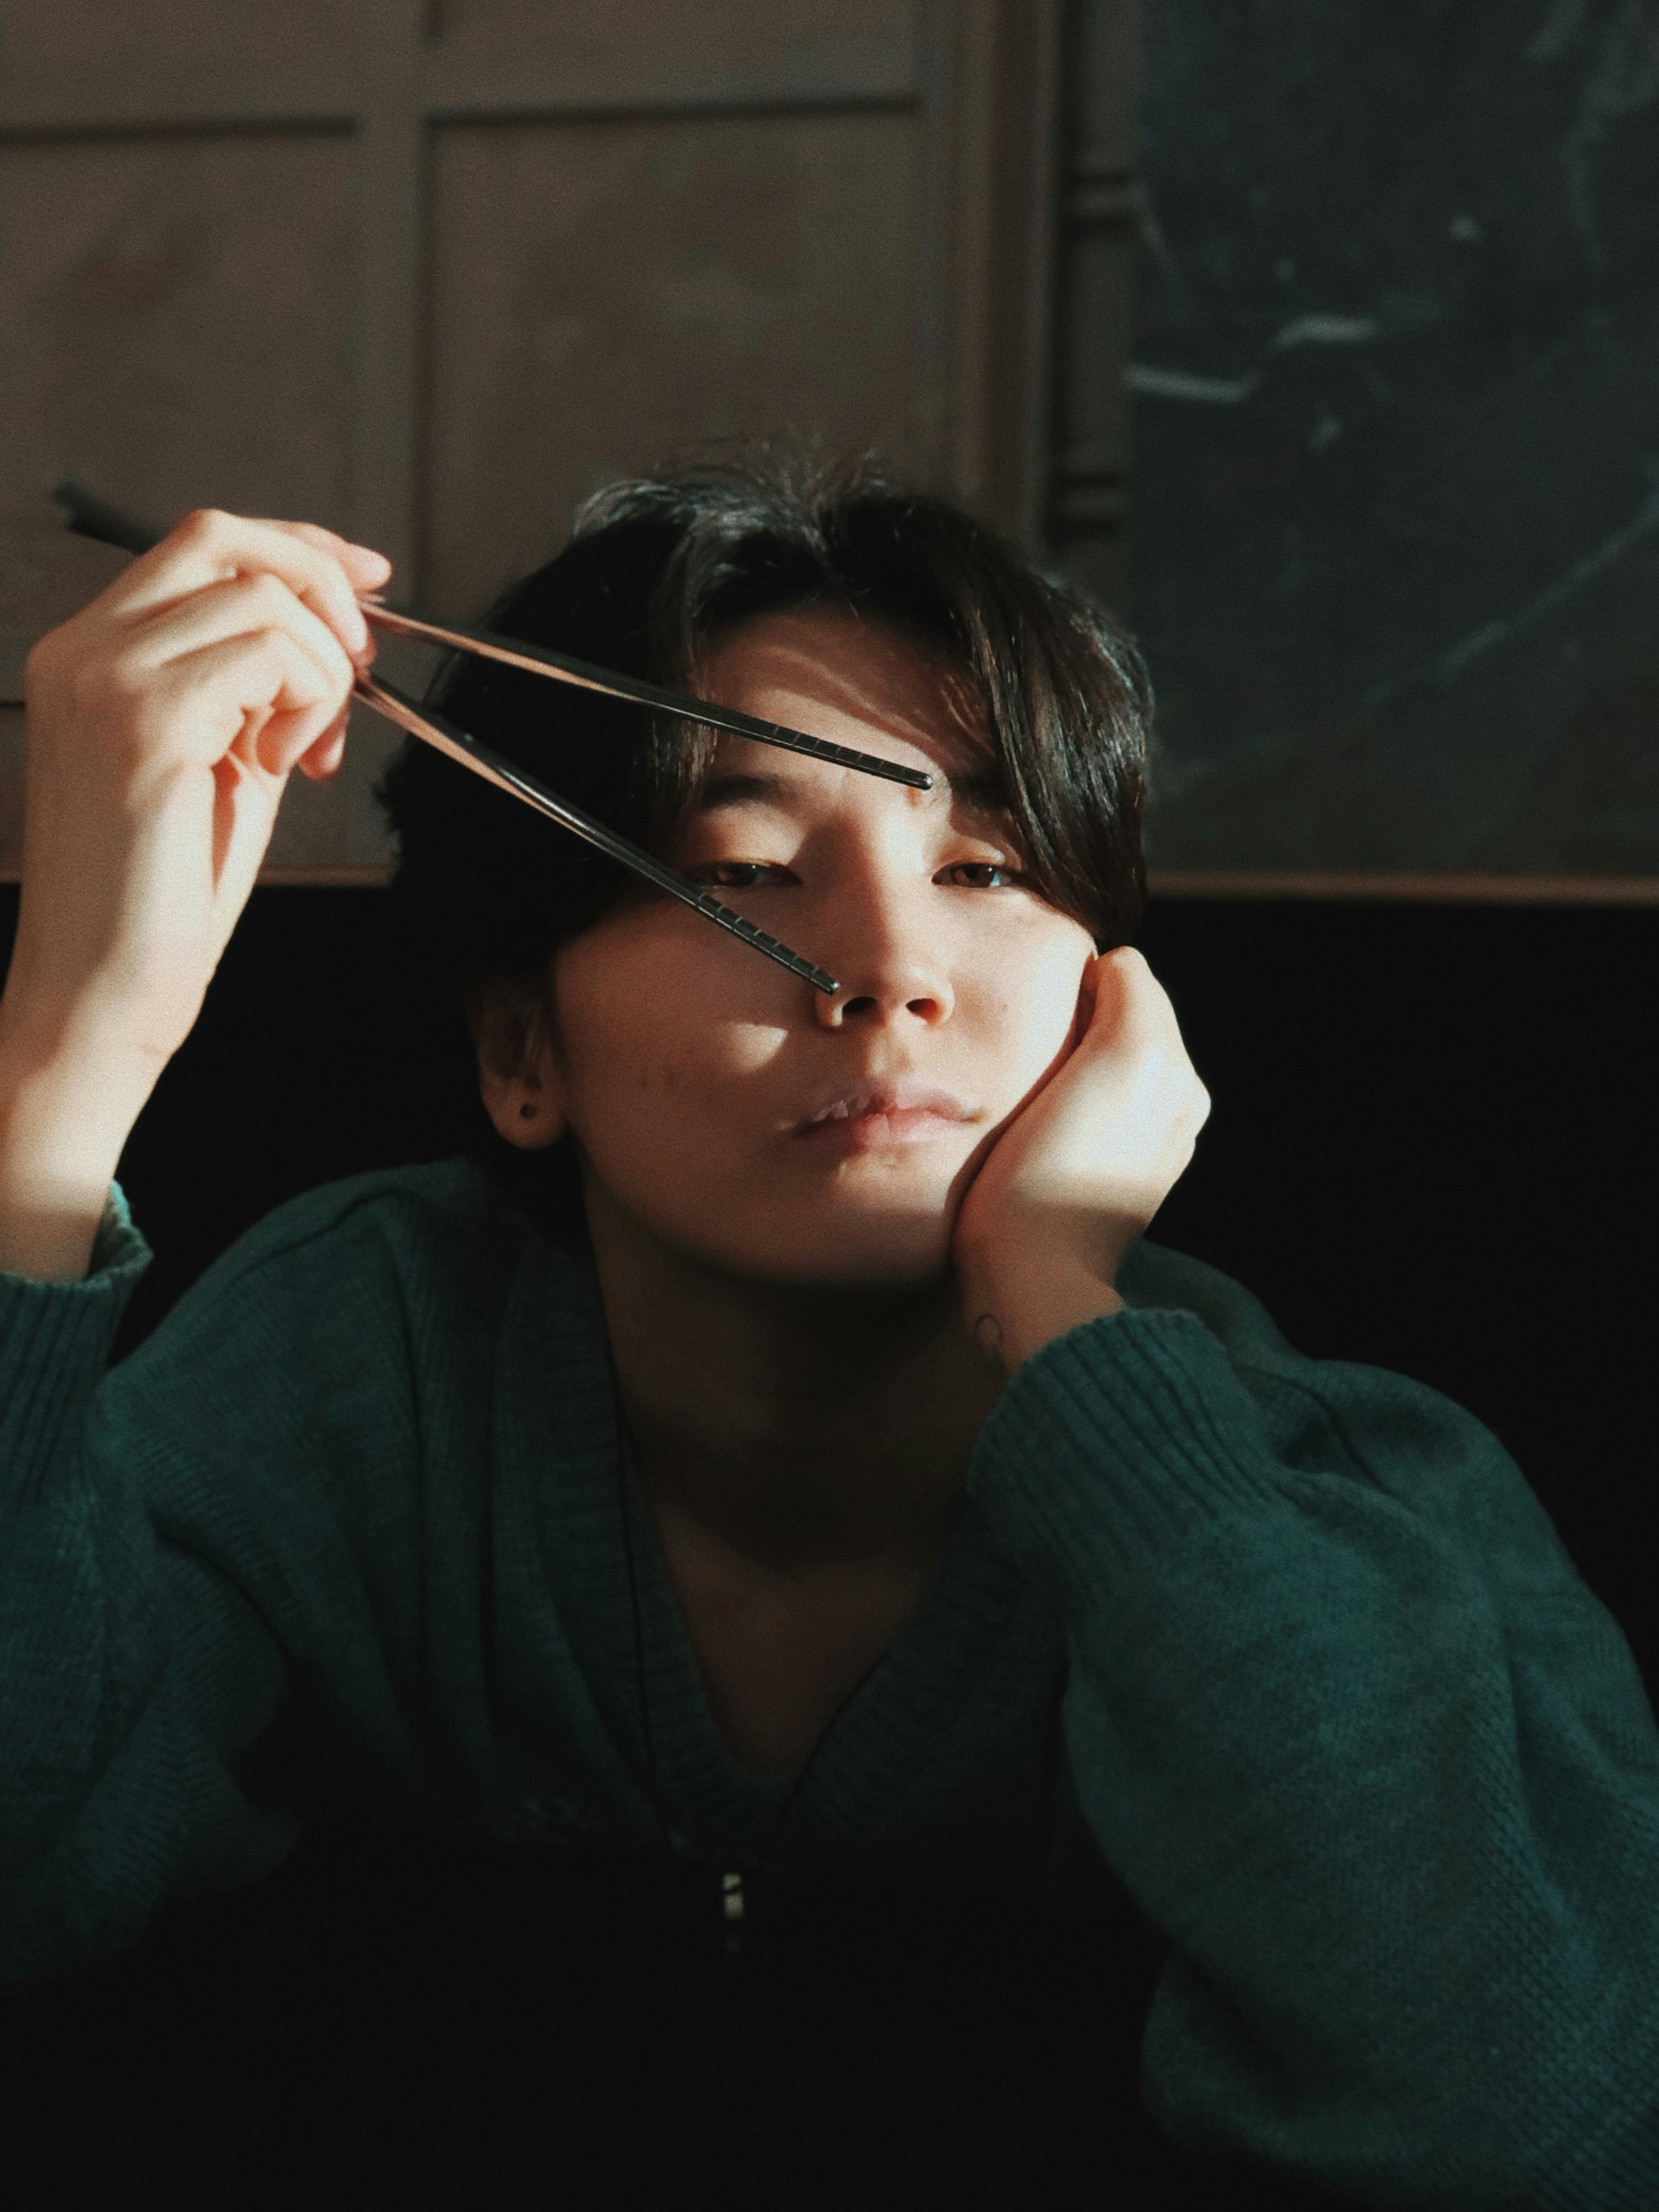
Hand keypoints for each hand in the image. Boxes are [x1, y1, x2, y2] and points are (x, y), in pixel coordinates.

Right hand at [0, 510, 389, 1083]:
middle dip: (319, 588)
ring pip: (263, 600)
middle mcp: (82, 649)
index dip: (300, 548)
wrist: (103, 991)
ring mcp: (103, 677)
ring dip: (318, 674)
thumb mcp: (224, 764)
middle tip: (353, 671)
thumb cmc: (163, 897)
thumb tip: (333, 637)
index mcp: (91, 654)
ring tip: (299, 754)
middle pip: (224, 539)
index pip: (204, 543)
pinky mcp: (143, 720)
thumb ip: (255, 692)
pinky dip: (304, 703)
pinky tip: (283, 767)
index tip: (368, 580)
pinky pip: (267, 654)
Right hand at [951, 946, 1210, 1372]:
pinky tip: (1055, 1133)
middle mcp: (1180, 1093)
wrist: (1034, 1276)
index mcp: (1165, 1060)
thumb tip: (1110, 972)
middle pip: (1128, 1015)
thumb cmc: (1036, 1174)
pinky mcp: (1143, 1174)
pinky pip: (1115, 1108)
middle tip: (1036, 1063)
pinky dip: (1088, 1106)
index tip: (1040, 1021)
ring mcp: (1165, 1137)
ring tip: (1042, 1101)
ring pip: (1118, 1060)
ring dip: (1083, 1066)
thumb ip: (1120, 995)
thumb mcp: (1095, 1059)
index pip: (1124, 972)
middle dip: (1086, 1024)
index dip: (1075, 985)